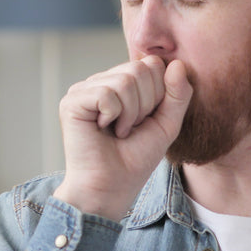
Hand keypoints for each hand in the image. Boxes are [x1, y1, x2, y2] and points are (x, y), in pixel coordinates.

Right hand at [53, 56, 192, 220]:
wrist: (112, 187)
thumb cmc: (136, 158)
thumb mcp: (167, 124)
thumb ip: (178, 94)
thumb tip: (178, 63)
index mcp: (122, 82)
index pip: (152, 64)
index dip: (159, 94)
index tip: (146, 120)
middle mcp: (102, 81)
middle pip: (140, 69)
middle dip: (146, 104)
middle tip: (131, 127)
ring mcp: (85, 89)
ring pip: (125, 80)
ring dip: (131, 113)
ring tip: (119, 130)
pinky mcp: (72, 101)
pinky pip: (107, 93)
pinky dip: (114, 116)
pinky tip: (104, 129)